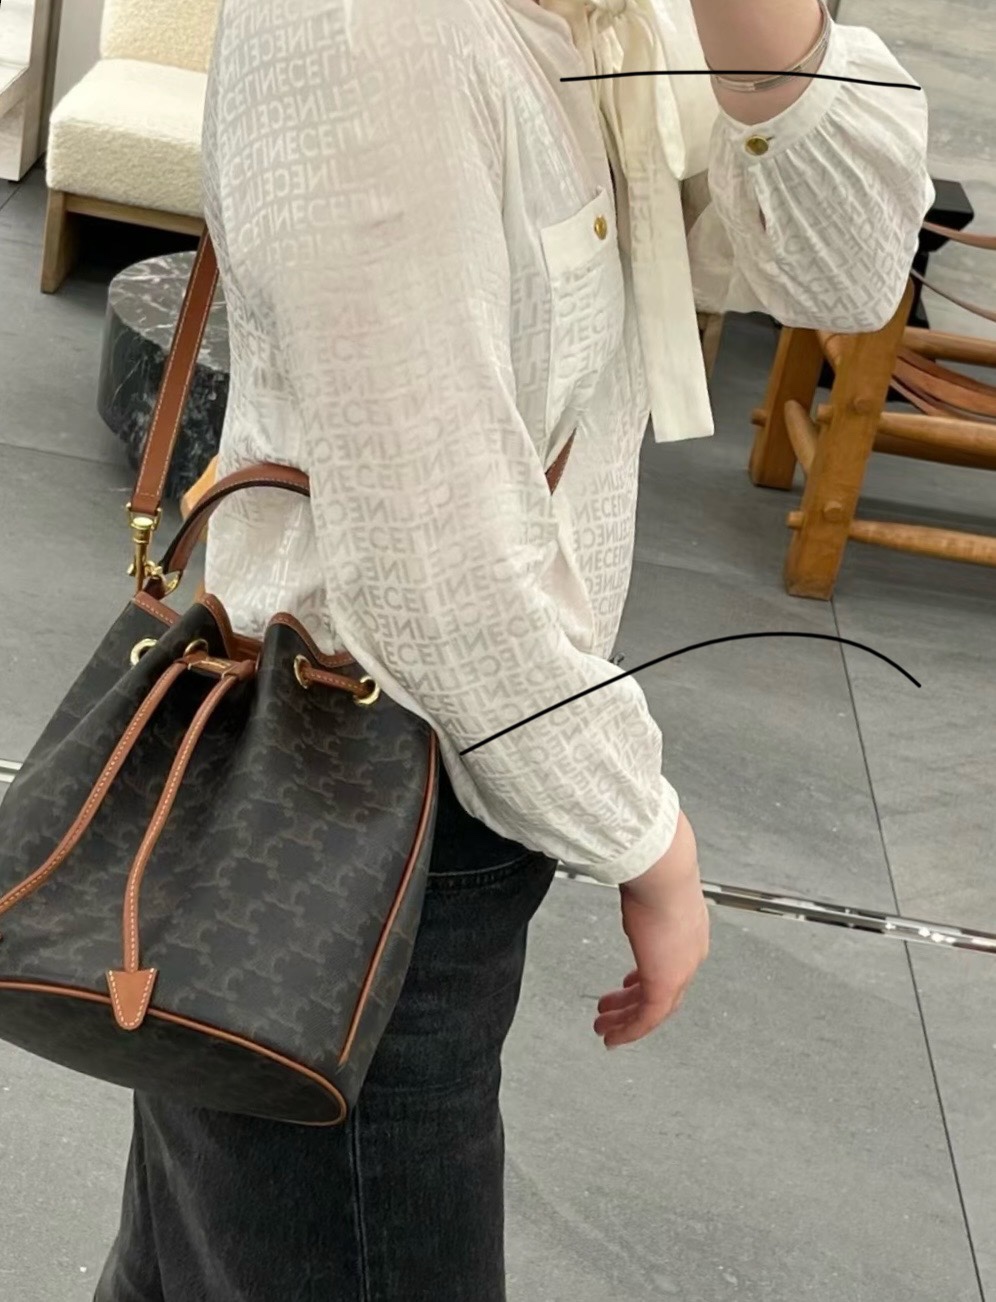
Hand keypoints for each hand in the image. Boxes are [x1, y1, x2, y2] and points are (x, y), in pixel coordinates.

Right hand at [593, 812, 709, 1048]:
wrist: (665, 871)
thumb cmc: (656, 869)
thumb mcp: (650, 886)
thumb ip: (642, 895)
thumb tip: (628, 880)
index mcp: (691, 933)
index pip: (672, 966)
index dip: (647, 978)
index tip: (628, 985)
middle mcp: (691, 955)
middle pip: (664, 991)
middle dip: (633, 1002)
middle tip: (610, 1011)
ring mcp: (681, 971)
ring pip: (654, 1009)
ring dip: (626, 1020)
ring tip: (602, 1028)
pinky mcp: (665, 982)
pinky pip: (647, 1018)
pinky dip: (629, 1030)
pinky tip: (611, 1036)